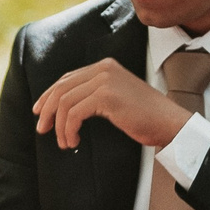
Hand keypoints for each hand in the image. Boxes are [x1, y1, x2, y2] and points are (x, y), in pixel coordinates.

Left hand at [32, 58, 191, 152]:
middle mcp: (104, 69)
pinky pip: (74, 113)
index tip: (39, 112)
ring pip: (65, 103)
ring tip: (64, 142)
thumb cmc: (144, 117)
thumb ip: (93, 95)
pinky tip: (73, 141)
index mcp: (105, 66)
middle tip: (42, 129)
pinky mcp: (107, 95)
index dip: (49, 95)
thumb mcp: (116, 98)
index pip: (67, 78)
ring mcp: (105, 80)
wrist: (169, 123)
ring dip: (60, 126)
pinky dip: (69, 129)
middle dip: (47, 110)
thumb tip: (62, 107)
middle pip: (61, 88)